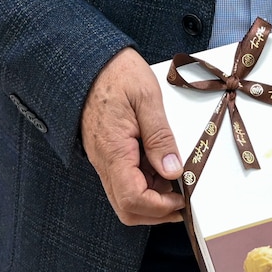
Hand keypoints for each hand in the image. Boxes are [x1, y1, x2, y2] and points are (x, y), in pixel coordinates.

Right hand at [81, 47, 185, 225]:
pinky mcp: (107, 153)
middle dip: (155, 212)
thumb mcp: (146, 97)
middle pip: (126, 208)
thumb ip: (160, 136)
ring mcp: (103, 158)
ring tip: (176, 182)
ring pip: (124, 197)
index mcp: (113, 150)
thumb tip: (173, 170)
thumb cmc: (117, 72)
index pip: (132, 199)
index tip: (181, 198)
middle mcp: (103, 161)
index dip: (158, 207)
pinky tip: (161, 167)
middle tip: (181, 201)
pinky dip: (144, 184)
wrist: (90, 59)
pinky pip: (123, 180)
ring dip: (151, 199)